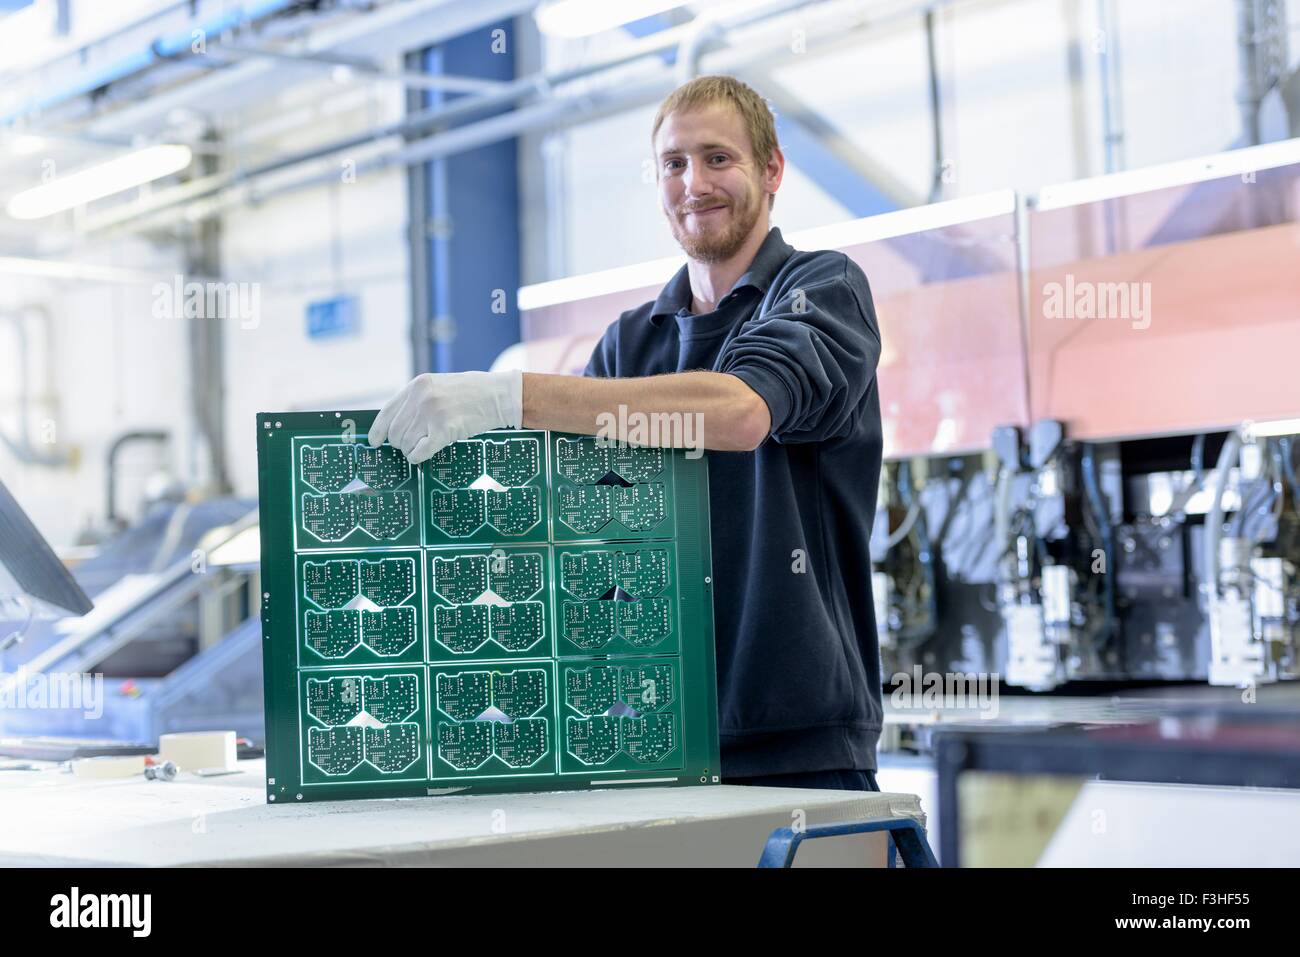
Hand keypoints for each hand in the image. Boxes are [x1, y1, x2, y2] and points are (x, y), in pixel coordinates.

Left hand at [368, 370, 522, 462]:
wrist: (501, 395)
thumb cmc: (474, 393)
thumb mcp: (440, 386)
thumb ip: (419, 400)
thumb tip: (399, 425)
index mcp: (418, 385)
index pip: (387, 412)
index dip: (378, 430)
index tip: (375, 442)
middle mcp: (421, 397)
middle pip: (395, 432)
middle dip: (401, 444)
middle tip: (412, 446)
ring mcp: (432, 413)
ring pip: (406, 444)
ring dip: (412, 451)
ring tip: (426, 447)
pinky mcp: (444, 429)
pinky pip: (419, 452)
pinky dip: (419, 457)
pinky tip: (426, 454)